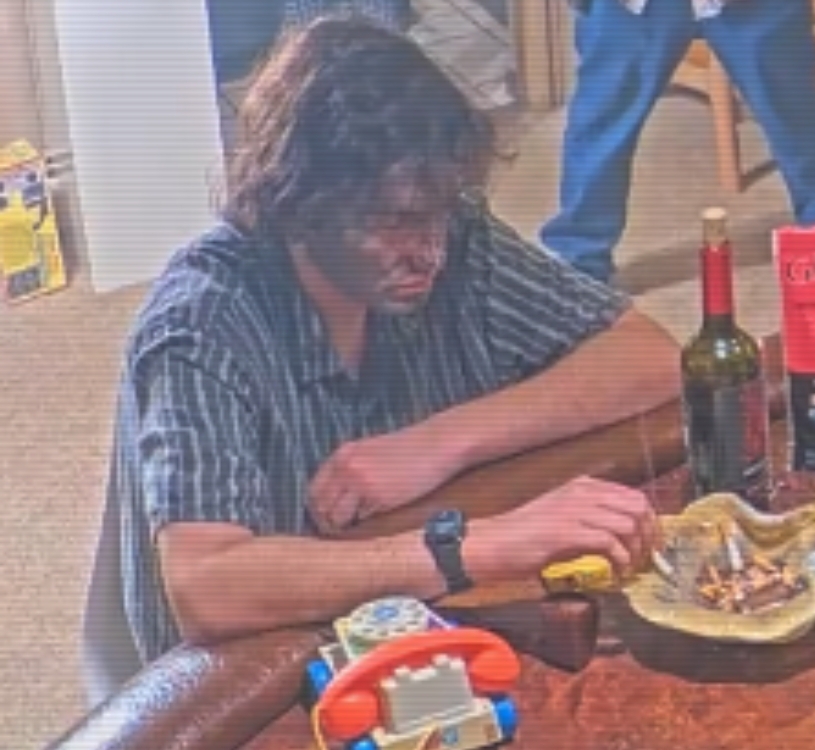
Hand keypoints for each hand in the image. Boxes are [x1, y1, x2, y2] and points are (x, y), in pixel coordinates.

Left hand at [308, 428, 456, 534]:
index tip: (325, 516)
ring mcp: (361, 483)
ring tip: (355, 526)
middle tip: (337, 529)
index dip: (318, 507)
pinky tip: (376, 517)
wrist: (436, 443)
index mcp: (343, 455)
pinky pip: (362, 519)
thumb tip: (339, 493)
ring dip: (344, 525)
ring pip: (337, 516)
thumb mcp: (371, 451)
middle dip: (327, 520)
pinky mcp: (379, 497)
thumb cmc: (410, 448)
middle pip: (320, 505)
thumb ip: (352, 467)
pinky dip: (366, 522)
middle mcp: (346, 468)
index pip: (314, 489)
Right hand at [470, 476, 660, 580]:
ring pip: (628, 523)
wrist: (493, 543)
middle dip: (649, 536)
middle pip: (637, 506)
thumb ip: (590, 519)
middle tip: (647, 559)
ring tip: (629, 569)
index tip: (652, 544)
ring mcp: (574, 509)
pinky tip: (614, 574)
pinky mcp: (567, 531)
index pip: (633, 495)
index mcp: (581, 486)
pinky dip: (619, 561)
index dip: (650, 522)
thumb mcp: (562, 517)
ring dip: (636, 551)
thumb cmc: (524, 536)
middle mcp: (581, 492)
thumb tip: (623, 537)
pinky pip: (610, 542)